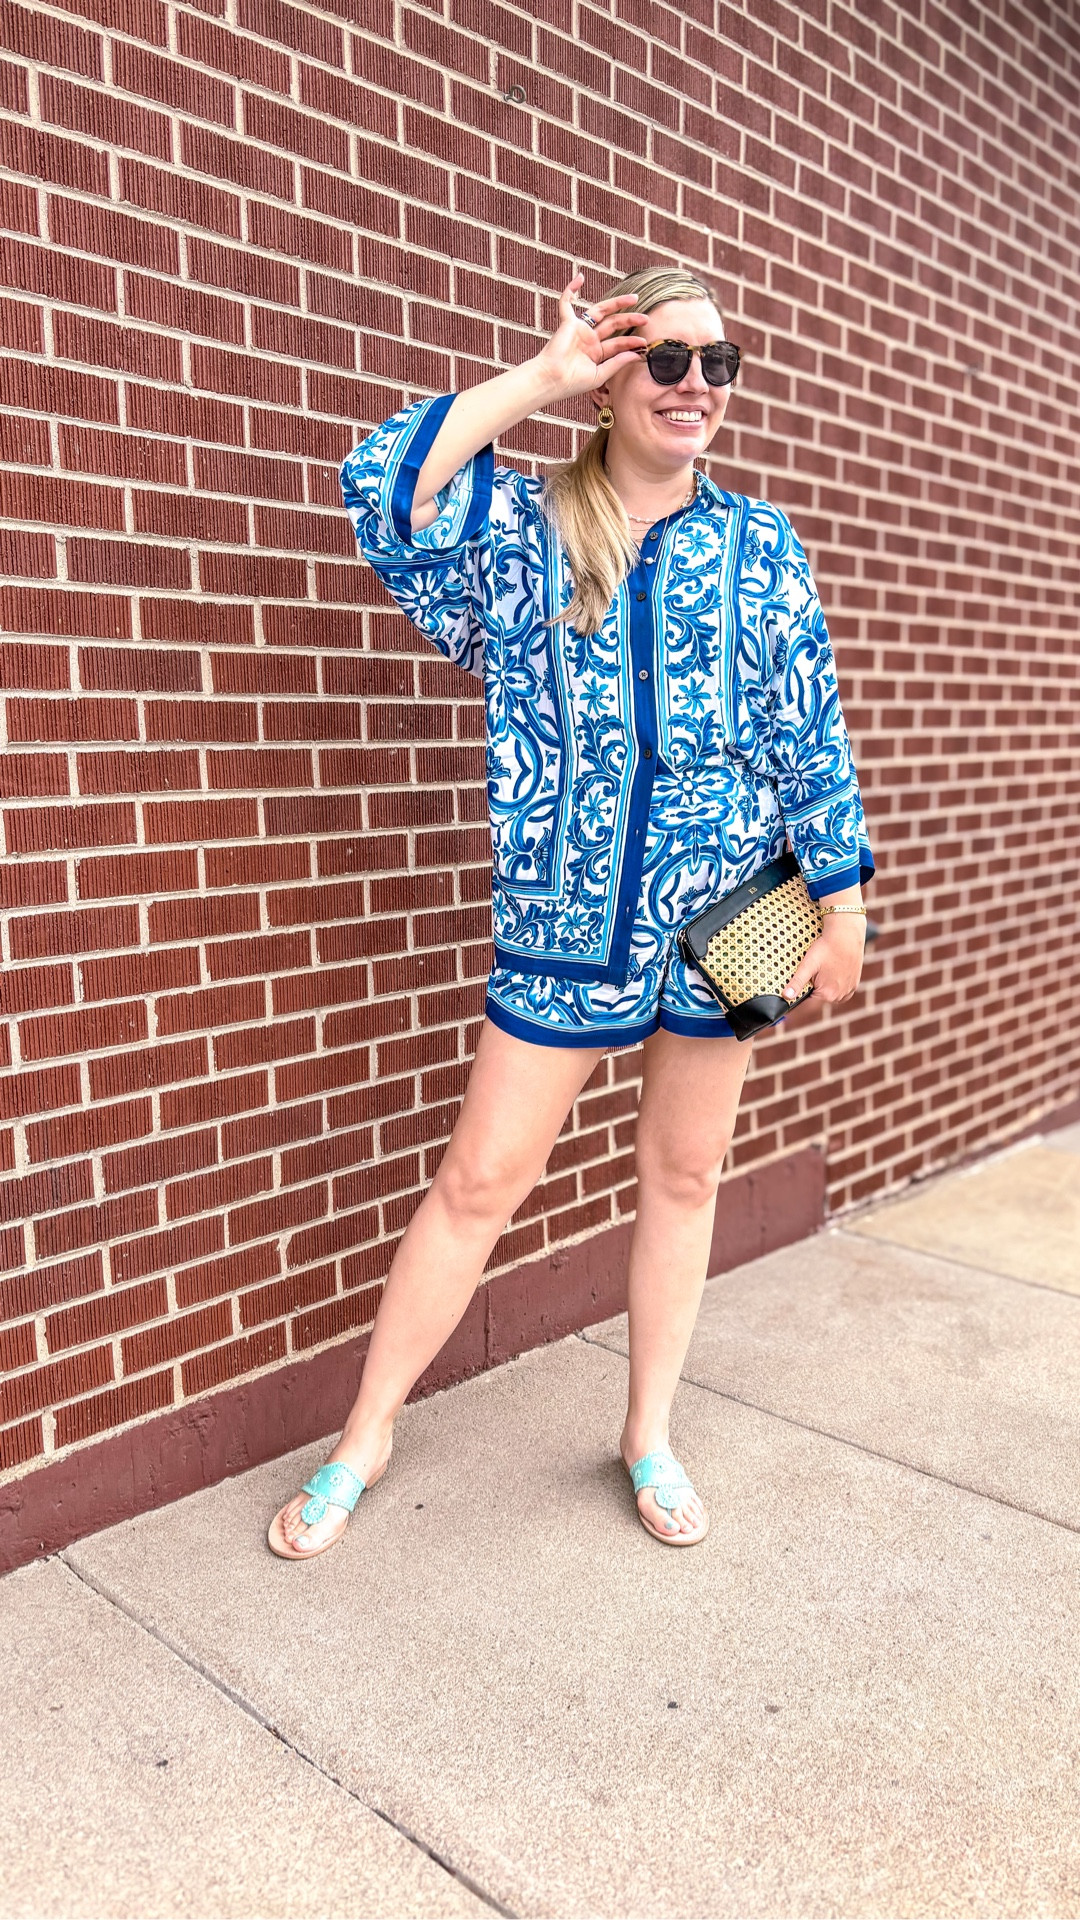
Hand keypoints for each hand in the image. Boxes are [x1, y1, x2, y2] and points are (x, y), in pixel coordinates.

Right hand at [532, 272, 648, 402]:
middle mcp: (588, 340)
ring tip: (635, 298)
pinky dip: (570, 289)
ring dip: (617, 303)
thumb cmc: (572, 383)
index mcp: (595, 353)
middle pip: (613, 324)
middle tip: (646, 318)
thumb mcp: (600, 375)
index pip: (617, 344)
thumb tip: (637, 354)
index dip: (631, 343)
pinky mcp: (568, 323)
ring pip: (600, 310)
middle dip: (630, 320)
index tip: (644, 345)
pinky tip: (580, 277)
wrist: (552, 381)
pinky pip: (566, 303)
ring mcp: (579, 330)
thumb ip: (617, 363)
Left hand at [782, 911, 865, 1005]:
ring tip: (826, 968)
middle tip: (818, 968)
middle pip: (820, 995)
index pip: (809, 998)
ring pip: (832, 992)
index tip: (807, 975)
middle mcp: (840, 996)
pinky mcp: (855, 983)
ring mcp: (849, 990)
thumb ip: (797, 982)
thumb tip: (786, 996)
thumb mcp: (808, 965)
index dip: (805, 986)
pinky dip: (837, 984)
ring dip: (827, 985)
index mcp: (827, 994)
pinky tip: (834, 971)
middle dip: (816, 985)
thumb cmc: (826, 949)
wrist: (846, 936)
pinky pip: (843, 989)